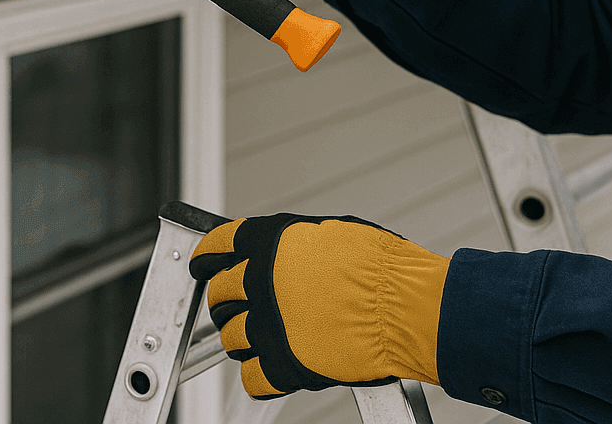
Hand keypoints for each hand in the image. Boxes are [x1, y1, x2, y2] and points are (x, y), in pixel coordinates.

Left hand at [189, 213, 449, 398]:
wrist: (407, 308)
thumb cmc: (383, 269)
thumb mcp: (332, 233)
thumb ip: (294, 244)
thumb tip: (284, 250)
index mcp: (270, 243)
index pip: (218, 245)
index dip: (208, 256)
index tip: (205, 264)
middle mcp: (260, 282)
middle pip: (219, 293)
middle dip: (223, 300)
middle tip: (234, 306)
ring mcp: (268, 326)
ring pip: (231, 336)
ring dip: (241, 337)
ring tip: (262, 337)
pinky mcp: (283, 365)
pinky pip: (251, 377)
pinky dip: (259, 376)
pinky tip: (271, 369)